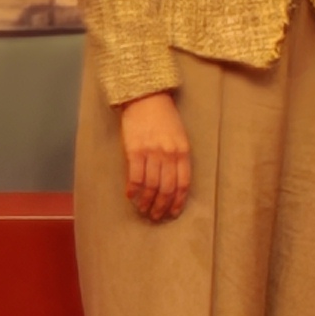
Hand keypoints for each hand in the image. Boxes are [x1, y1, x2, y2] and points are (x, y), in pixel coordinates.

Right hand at [115, 92, 192, 224]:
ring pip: (151, 186)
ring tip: (143, 210)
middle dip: (162, 206)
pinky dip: (133, 189)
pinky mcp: (134, 150)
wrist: (146, 98)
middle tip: (156, 217)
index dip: (178, 201)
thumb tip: (174, 183)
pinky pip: (135, 176)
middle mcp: (169, 154)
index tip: (173, 213)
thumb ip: (178, 158)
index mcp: (183, 151)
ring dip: (146, 202)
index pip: (183, 183)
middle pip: (167, 188)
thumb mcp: (180, 137)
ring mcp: (152, 152)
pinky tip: (131, 196)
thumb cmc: (164, 119)